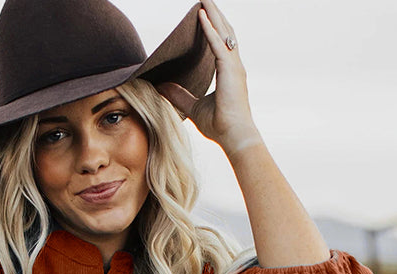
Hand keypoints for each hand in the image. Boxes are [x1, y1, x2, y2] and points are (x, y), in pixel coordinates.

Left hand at [157, 2, 261, 158]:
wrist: (234, 137)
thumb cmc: (220, 126)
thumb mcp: (194, 108)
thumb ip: (180, 95)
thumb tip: (162, 88)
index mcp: (229, 72)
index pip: (221, 43)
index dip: (213, 27)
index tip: (203, 13)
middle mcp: (234, 65)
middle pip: (224, 31)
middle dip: (215, 13)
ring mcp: (234, 66)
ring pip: (223, 32)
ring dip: (213, 14)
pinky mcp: (230, 71)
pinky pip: (218, 44)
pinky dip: (209, 30)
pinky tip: (200, 16)